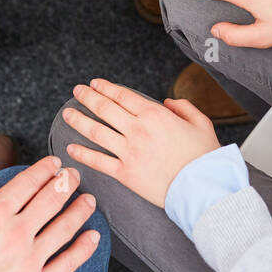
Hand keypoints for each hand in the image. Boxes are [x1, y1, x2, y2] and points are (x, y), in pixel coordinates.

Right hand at [0, 156, 100, 271]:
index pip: (27, 182)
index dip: (45, 169)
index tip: (54, 164)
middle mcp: (15, 234)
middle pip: (51, 199)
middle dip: (67, 182)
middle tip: (75, 175)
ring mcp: (30, 261)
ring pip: (65, 227)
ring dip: (80, 209)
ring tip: (89, 200)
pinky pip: (68, 264)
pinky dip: (84, 248)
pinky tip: (93, 237)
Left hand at [63, 79, 218, 208]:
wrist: (203, 188)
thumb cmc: (204, 157)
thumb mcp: (200, 123)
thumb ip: (183, 107)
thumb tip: (166, 102)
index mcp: (154, 115)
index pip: (122, 95)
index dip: (105, 87)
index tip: (94, 83)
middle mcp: (137, 130)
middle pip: (105, 108)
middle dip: (87, 97)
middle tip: (76, 91)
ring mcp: (129, 152)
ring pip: (96, 131)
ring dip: (78, 120)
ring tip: (67, 113)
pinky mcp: (125, 174)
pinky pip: (98, 161)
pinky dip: (82, 154)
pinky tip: (70, 149)